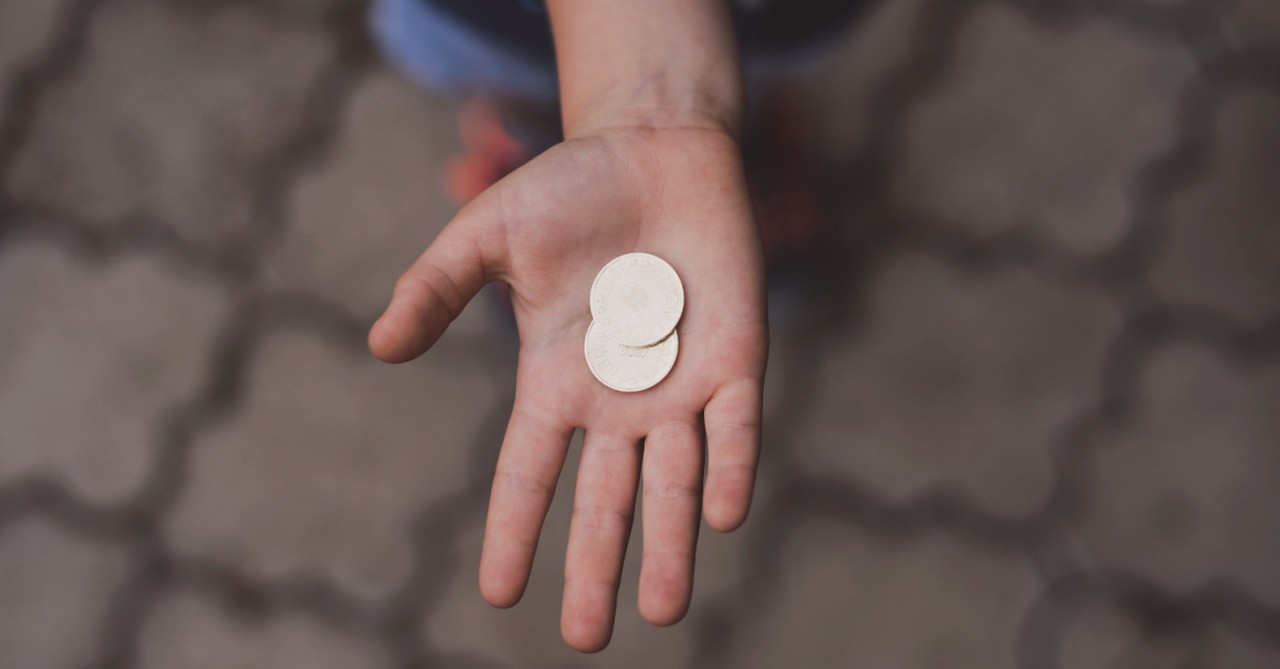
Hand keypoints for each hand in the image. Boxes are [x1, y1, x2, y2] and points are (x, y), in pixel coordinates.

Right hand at [368, 124, 766, 650]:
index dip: (513, 529)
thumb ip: (437, 288)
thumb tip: (379, 347)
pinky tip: (723, 516)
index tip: (496, 593)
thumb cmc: (570, 189)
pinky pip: (735, 427)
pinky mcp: (736, 358)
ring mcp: (679, 384)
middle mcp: (617, 399)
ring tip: (662, 610)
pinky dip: (731, 467)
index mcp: (556, 381)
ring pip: (675, 482)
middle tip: (586, 638)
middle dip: (595, 567)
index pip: (529, 471)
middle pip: (604, 500)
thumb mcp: (488, 235)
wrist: (657, 148)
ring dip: (671, 544)